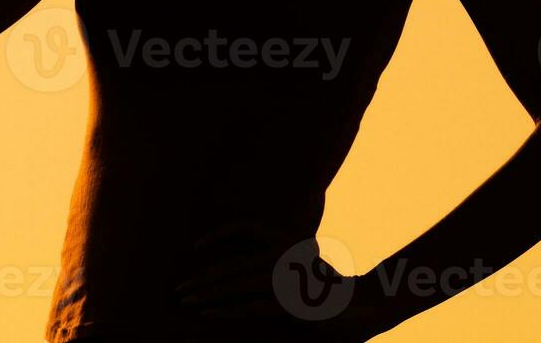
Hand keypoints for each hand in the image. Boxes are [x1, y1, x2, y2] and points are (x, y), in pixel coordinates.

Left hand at [175, 223, 383, 340]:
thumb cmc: (328, 283)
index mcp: (286, 240)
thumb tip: (246, 261)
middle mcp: (282, 255)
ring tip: (185, 301)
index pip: (244, 226)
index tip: (196, 245)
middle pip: (231, 264)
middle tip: (178, 288)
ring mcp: (285, 279)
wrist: (362, 302)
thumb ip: (277, 255)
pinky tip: (207, 314)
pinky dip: (225, 310)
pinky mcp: (287, 303)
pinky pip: (248, 306)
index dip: (218, 233)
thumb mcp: (302, 258)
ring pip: (235, 285)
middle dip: (201, 278)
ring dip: (206, 295)